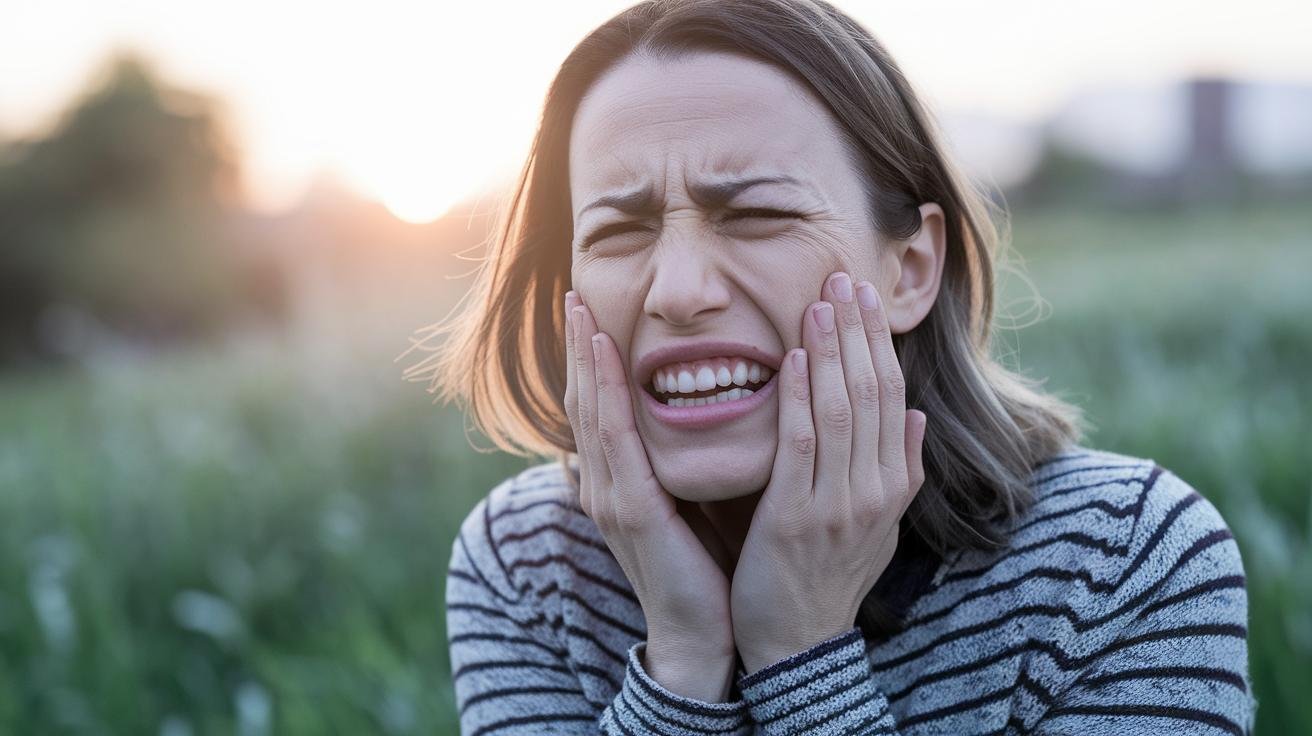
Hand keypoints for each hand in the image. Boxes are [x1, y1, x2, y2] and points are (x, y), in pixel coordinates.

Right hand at [563, 291, 736, 700]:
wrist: (702, 635)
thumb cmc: (704, 568)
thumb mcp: (688, 503)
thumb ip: (679, 464)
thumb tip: (697, 421)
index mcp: (619, 483)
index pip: (599, 408)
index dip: (590, 361)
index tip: (590, 313)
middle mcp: (604, 484)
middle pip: (584, 400)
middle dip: (577, 347)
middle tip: (573, 295)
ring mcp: (611, 496)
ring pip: (591, 409)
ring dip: (583, 356)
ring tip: (579, 308)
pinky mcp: (630, 509)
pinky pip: (614, 437)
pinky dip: (604, 390)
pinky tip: (603, 352)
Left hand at [729, 272, 927, 673]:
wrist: (798, 643)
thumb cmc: (829, 577)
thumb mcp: (879, 525)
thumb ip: (898, 469)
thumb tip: (912, 416)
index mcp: (893, 485)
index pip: (892, 398)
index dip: (879, 343)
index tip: (863, 296)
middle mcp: (874, 490)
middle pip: (873, 393)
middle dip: (859, 332)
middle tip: (843, 277)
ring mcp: (839, 504)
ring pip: (843, 410)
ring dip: (833, 350)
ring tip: (821, 300)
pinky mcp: (797, 518)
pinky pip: (803, 445)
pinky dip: (802, 397)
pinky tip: (797, 357)